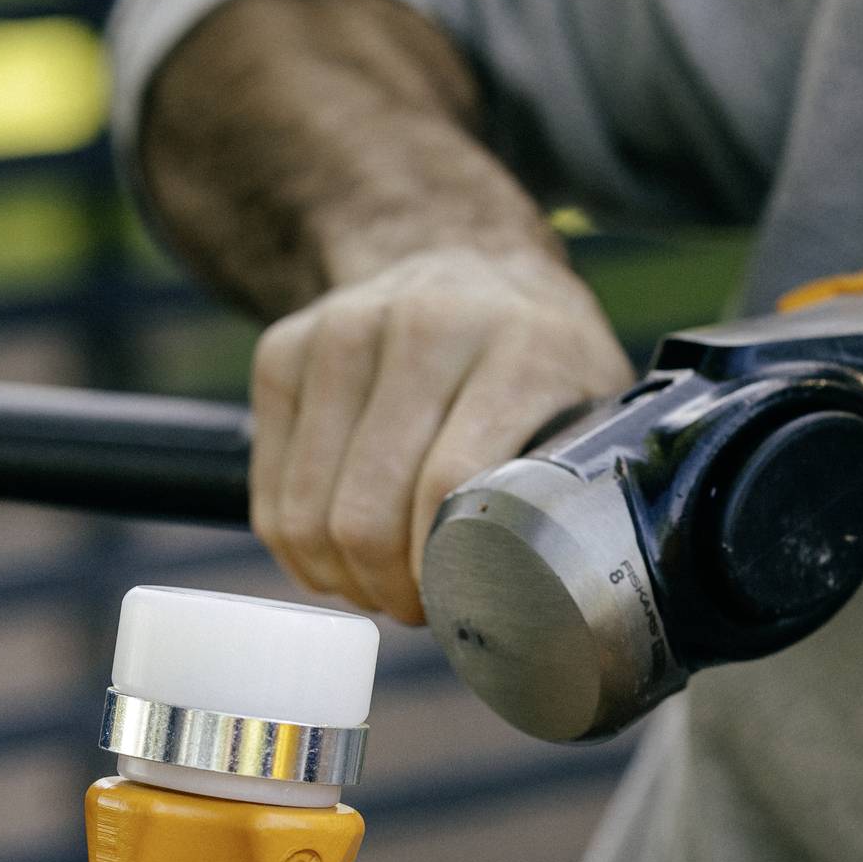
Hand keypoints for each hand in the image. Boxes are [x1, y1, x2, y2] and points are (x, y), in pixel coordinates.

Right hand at [248, 247, 630, 623]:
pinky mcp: (285, 350)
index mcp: (517, 347)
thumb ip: (587, 479)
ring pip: (309, 509)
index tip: (458, 603)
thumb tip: (571, 595)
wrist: (462, 254)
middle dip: (385, 588)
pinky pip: (270, 489)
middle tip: (415, 607)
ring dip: (338, 575)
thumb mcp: (591, 399)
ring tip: (377, 586)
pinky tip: (336, 554)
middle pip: (367, 511)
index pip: (449, 486)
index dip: (441, 570)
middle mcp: (422, 326)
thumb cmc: (535, 354)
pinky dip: (296, 543)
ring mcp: (341, 332)